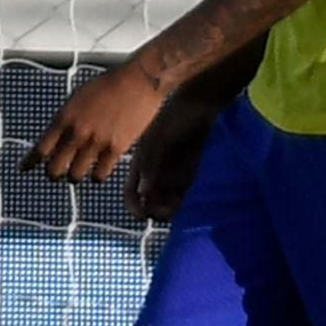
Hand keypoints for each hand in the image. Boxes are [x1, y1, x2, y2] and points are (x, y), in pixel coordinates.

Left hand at [24, 59, 168, 184]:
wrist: (138, 80)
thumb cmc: (109, 83)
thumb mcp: (78, 97)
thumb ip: (67, 118)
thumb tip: (60, 136)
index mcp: (64, 118)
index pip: (40, 149)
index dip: (30, 162)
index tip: (25, 168)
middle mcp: (77, 132)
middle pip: (54, 168)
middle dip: (54, 173)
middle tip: (58, 173)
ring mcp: (97, 141)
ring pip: (76, 175)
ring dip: (76, 176)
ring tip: (81, 172)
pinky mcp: (117, 147)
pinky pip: (100, 174)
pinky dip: (97, 176)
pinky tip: (100, 171)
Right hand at [123, 94, 223, 220]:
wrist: (194, 108)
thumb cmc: (170, 122)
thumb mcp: (156, 143)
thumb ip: (149, 167)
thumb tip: (144, 193)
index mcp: (139, 166)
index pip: (131, 195)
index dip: (134, 208)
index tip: (142, 216)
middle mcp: (153, 174)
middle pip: (149, 202)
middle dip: (154, 211)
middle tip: (164, 211)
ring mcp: (171, 175)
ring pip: (165, 202)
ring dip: (168, 209)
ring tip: (174, 205)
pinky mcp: (188, 175)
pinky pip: (181, 194)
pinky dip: (180, 200)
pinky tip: (183, 197)